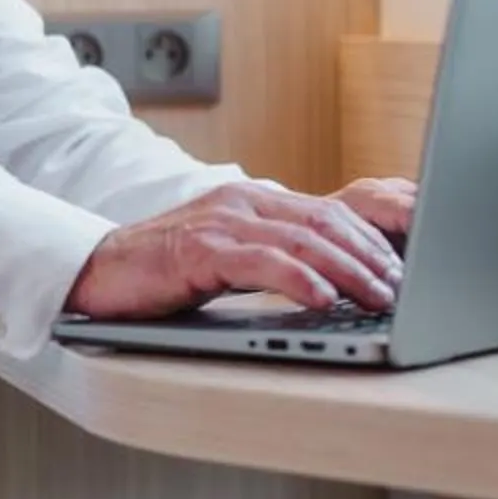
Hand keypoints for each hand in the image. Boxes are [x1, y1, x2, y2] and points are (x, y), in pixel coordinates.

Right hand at [66, 180, 413, 320]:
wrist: (96, 271)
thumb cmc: (163, 272)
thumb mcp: (228, 257)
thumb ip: (270, 257)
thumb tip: (329, 282)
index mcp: (252, 200)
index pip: (327, 212)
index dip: (369, 240)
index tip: (399, 268)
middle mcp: (241, 202)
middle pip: (325, 222)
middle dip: (370, 256)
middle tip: (401, 287)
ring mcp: (220, 221)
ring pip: (303, 239)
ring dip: (348, 270)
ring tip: (377, 296)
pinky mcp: (199, 249)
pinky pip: (262, 261)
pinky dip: (300, 279)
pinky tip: (324, 298)